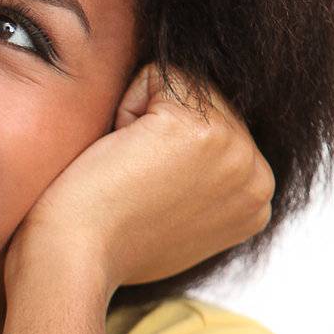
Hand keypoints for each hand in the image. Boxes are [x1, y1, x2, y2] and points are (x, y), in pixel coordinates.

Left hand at [5, 64, 274, 294]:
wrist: (75, 258)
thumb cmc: (108, 243)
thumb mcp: (180, 216)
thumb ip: (206, 180)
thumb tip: (199, 144)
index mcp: (257, 198)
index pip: (217, 128)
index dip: (169, 151)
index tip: (151, 198)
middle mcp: (258, 176)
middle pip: (206, 101)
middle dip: (157, 130)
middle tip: (135, 184)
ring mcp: (236, 151)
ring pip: (183, 85)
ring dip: (141, 120)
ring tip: (130, 173)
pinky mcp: (200, 128)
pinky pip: (157, 74)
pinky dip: (125, 106)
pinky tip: (121, 154)